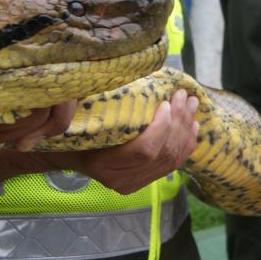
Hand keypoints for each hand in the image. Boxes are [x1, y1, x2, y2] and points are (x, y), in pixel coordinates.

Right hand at [74, 89, 199, 194]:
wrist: (67, 153)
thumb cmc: (73, 127)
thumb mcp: (81, 115)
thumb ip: (106, 104)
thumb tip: (128, 76)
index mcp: (102, 163)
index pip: (144, 150)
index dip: (161, 127)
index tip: (166, 103)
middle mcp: (120, 179)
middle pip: (161, 153)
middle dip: (178, 122)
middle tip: (184, 97)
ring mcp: (132, 183)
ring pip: (170, 159)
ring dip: (185, 130)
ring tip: (192, 105)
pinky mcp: (142, 182)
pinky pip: (171, 165)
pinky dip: (185, 145)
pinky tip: (193, 127)